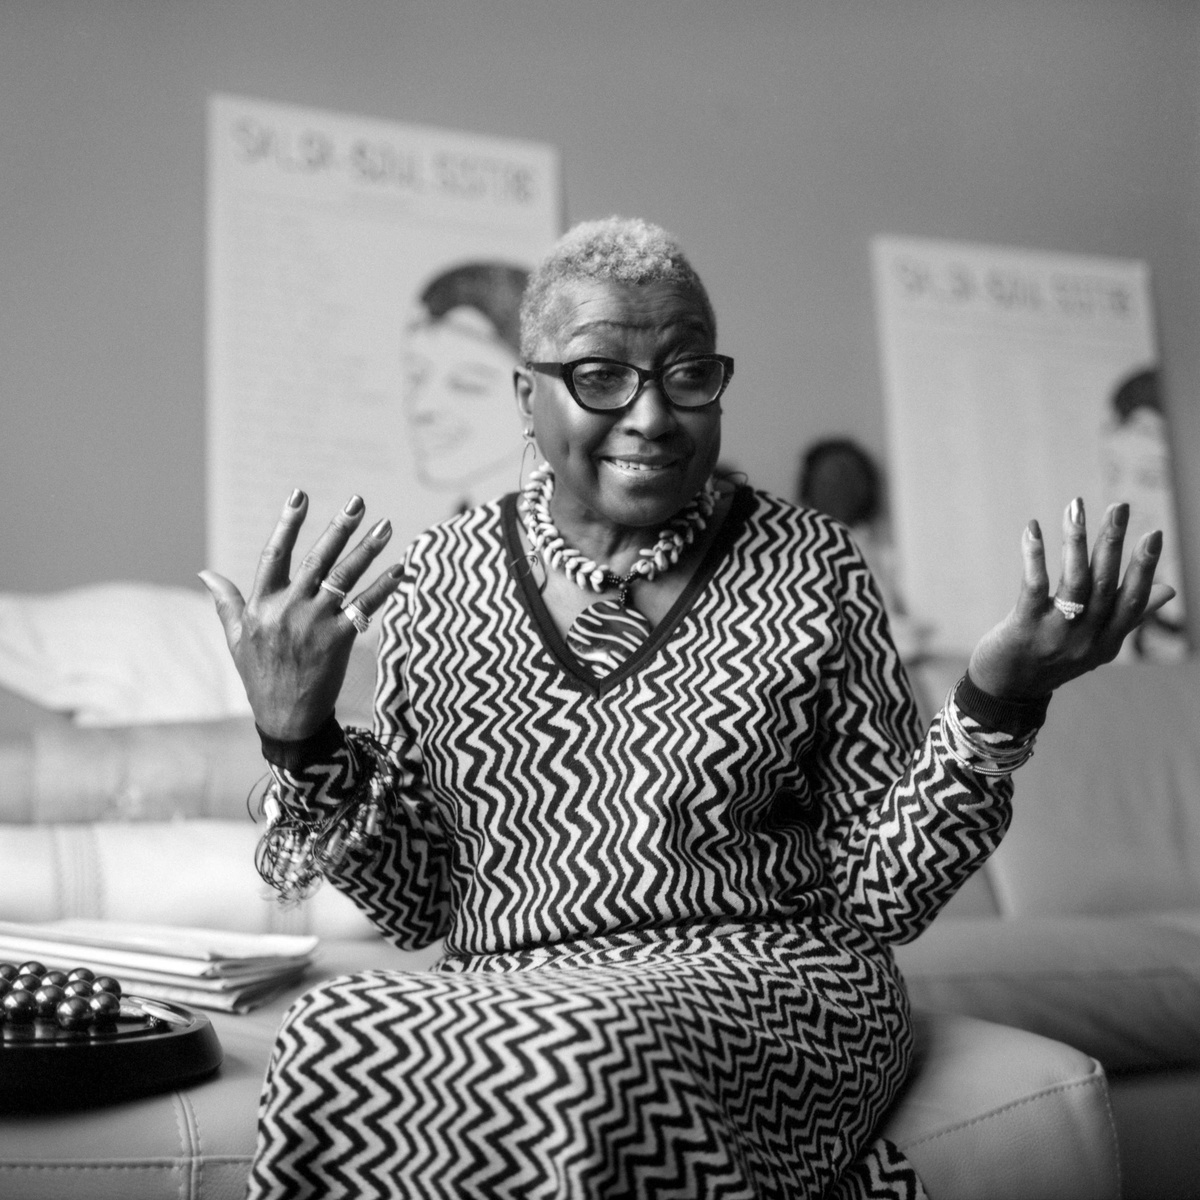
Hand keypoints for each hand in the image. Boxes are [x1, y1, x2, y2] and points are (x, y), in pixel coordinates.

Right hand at [198, 490, 402, 739]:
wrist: (286, 718)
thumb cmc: (260, 676)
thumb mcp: (236, 638)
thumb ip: (226, 602)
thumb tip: (205, 573)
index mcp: (262, 604)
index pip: (275, 554)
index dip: (288, 523)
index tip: (300, 494)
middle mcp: (288, 608)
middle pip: (318, 559)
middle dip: (339, 528)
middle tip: (358, 501)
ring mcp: (314, 623)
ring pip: (344, 577)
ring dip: (368, 550)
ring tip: (386, 526)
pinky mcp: (338, 639)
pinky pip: (365, 606)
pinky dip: (385, 587)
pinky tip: (403, 568)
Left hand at [967, 498, 1175, 699]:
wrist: (1006, 692)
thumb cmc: (1053, 659)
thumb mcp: (1097, 643)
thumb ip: (1129, 616)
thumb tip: (1170, 591)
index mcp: (1108, 639)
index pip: (1133, 600)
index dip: (1145, 567)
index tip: (1153, 534)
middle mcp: (1086, 637)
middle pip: (1105, 584)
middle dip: (1113, 542)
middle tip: (1120, 506)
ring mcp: (1056, 634)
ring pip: (1074, 582)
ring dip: (1076, 542)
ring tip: (1076, 508)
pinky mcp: (1024, 628)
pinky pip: (1034, 587)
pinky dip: (1035, 556)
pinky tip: (1034, 529)